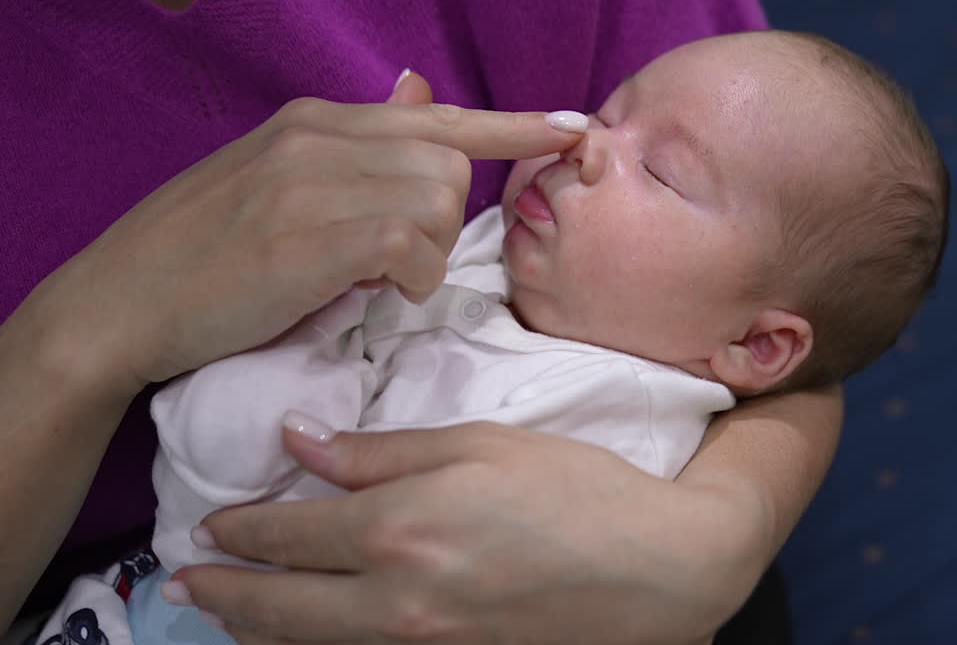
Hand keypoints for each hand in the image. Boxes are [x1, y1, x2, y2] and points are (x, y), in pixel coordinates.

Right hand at [22, 72, 583, 388]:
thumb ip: (357, 143)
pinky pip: (412, 244)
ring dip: (429, 251)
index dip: (513, 127)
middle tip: (399, 260)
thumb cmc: (207, 252)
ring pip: (439, 201)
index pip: (438, 115)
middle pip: (451, 164)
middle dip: (448, 221)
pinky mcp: (311, 237)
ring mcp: (314, 182)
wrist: (124, 300)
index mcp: (318, 120)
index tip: (571, 130)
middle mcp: (321, 136)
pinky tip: (374, 293)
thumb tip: (419, 90)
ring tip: (378, 279)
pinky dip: (411, 276)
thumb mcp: (279, 176)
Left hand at [170, 419, 763, 644]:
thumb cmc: (576, 491)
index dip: (242, 527)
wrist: (658, 570)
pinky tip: (308, 637)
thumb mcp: (480, 445)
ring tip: (229, 613)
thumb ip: (381, 451)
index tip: (215, 522)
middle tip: (188, 579)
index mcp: (399, 530)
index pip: (290, 533)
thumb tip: (299, 440)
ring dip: (258, 630)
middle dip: (224, 593)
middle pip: (278, 608)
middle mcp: (394, 602)